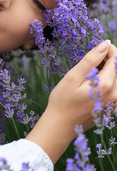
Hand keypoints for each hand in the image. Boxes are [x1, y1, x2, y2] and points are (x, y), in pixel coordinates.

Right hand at [26, 40, 116, 163]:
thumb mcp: (73, 77)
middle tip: (88, 61)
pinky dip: (106, 82)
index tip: (95, 48)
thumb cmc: (63, 101)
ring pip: (116, 79)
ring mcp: (114, 103)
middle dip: (106, 60)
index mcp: (107, 84)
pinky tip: (91, 84)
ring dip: (106, 71)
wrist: (60, 126)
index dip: (108, 50)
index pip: (116, 59)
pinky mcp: (110, 109)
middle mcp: (115, 94)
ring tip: (88, 73)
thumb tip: (105, 44)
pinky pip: (114, 90)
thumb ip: (91, 59)